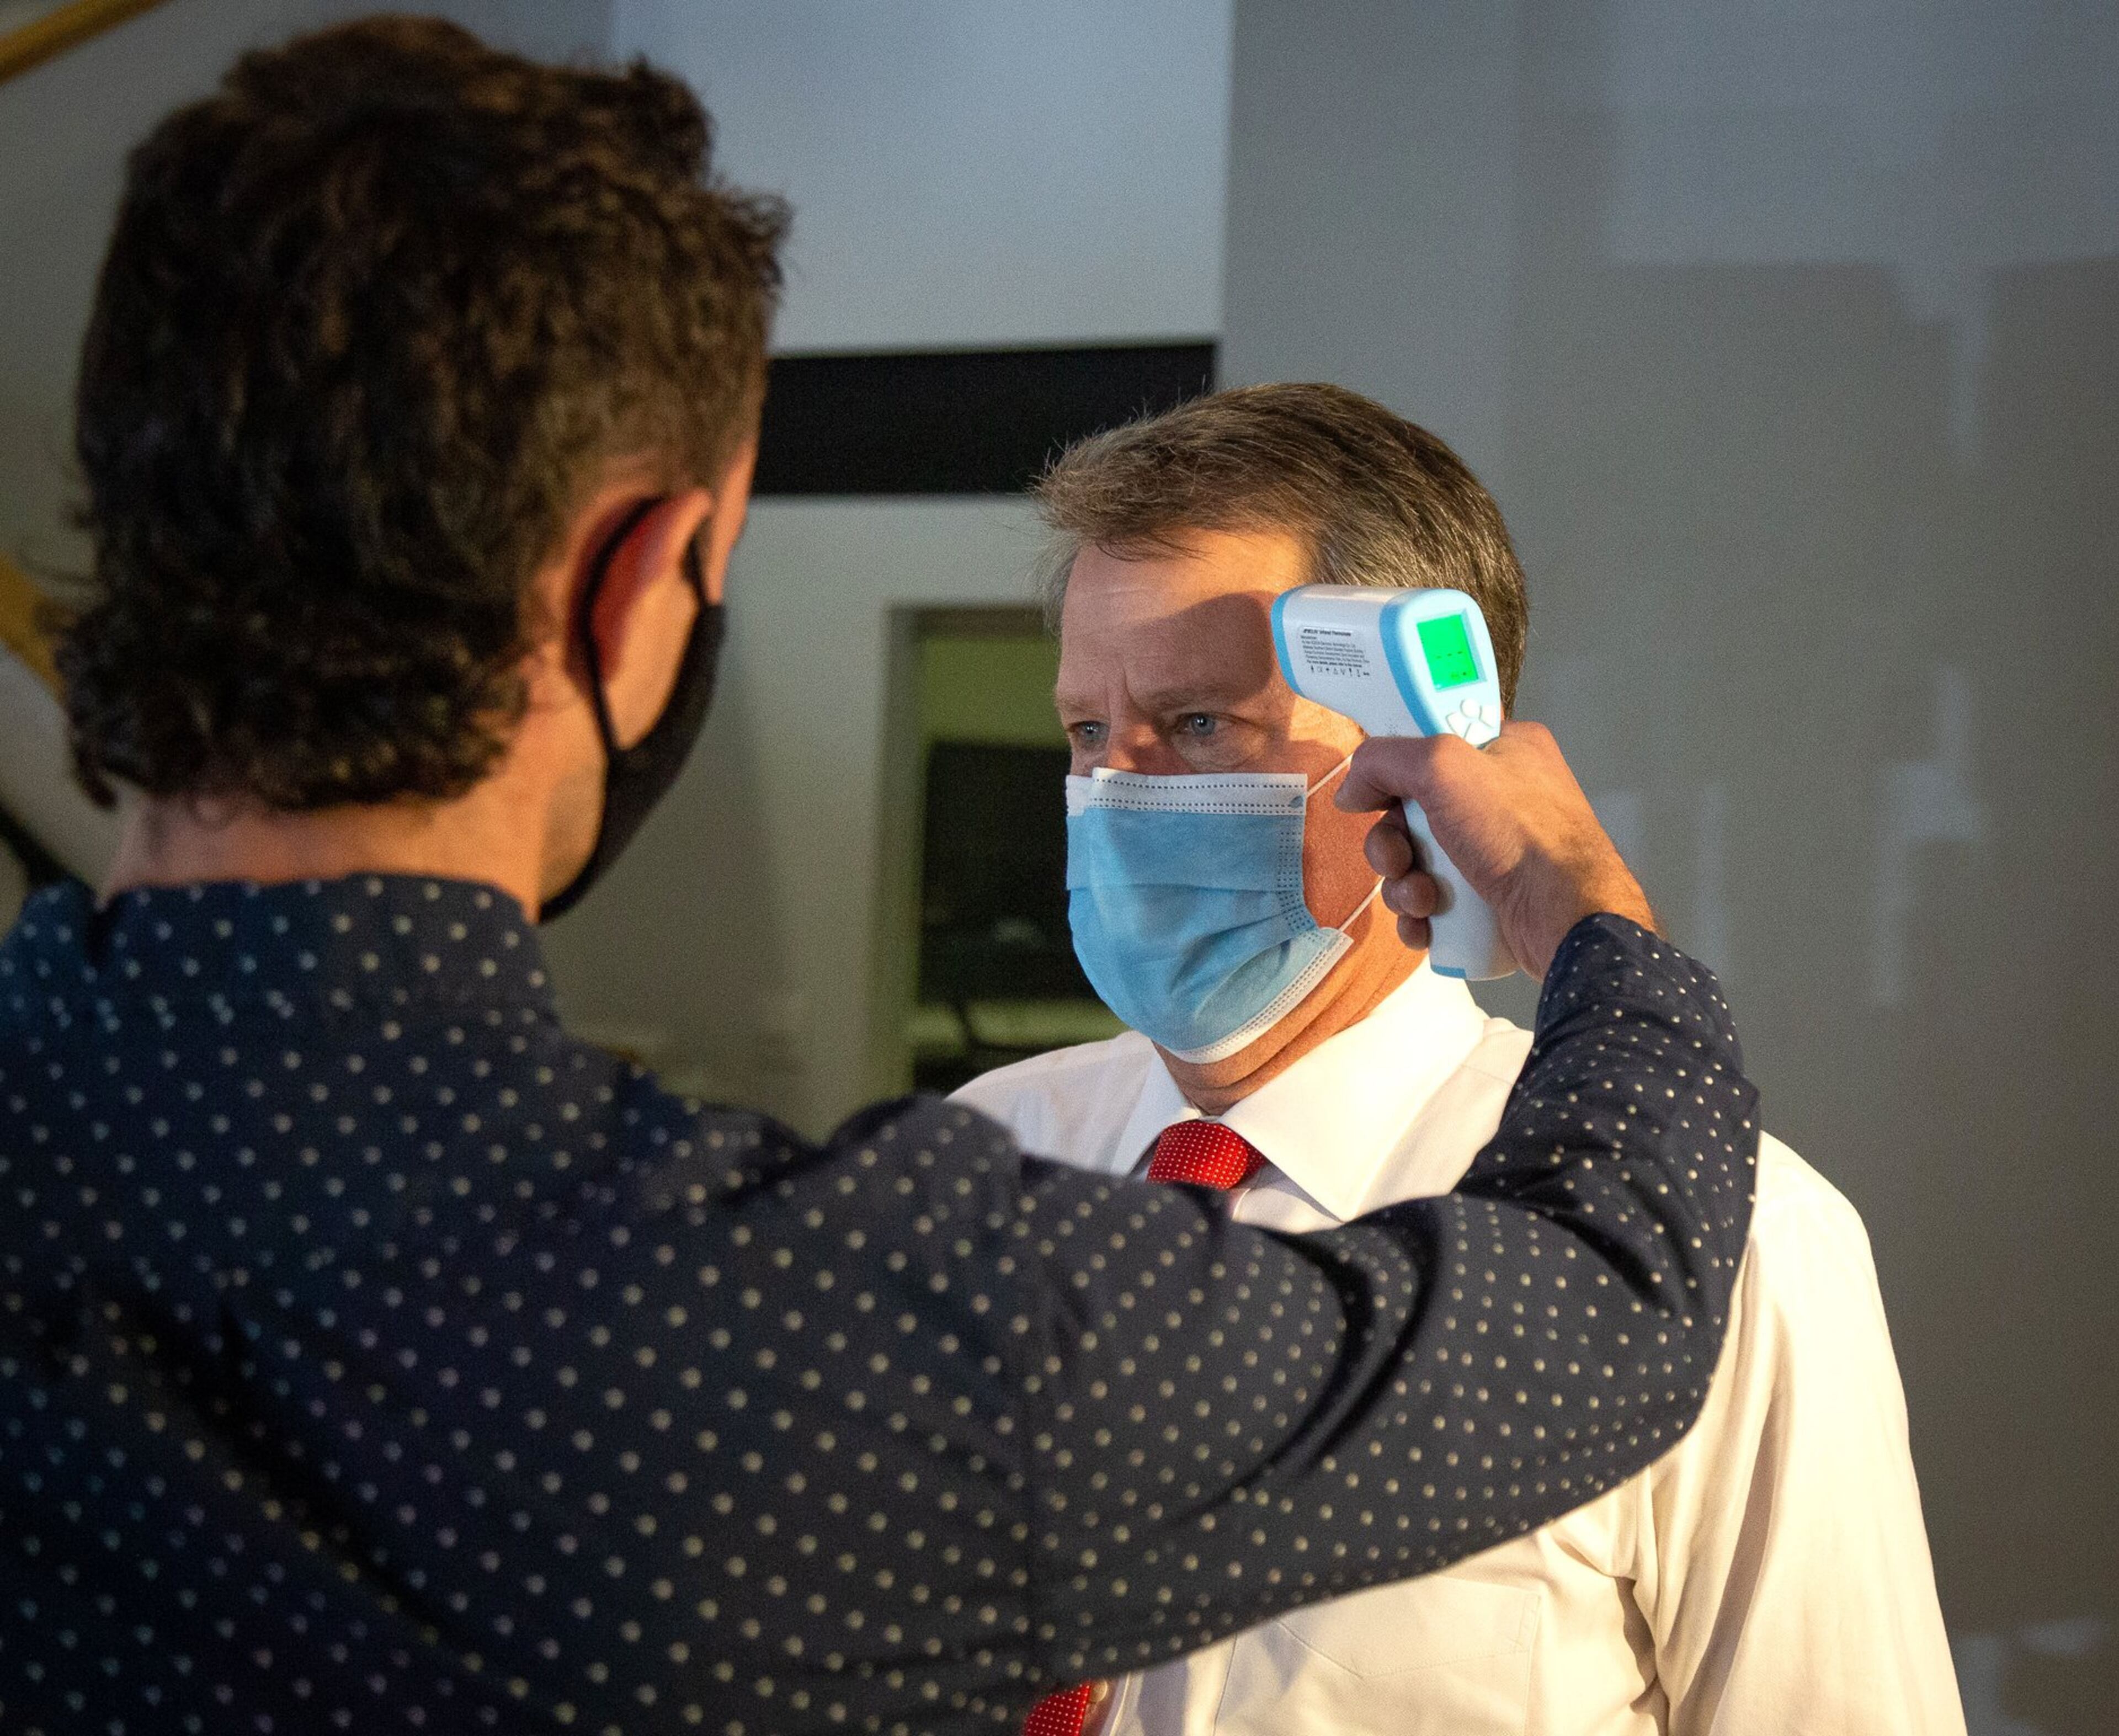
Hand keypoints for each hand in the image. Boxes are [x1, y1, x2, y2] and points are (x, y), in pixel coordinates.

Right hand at [1336, 722, 1655, 979]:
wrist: (1565, 918)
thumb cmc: (1517, 831)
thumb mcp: (1443, 767)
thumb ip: (1385, 760)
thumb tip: (1351, 789)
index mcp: (1504, 749)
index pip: (1431, 744)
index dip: (1397, 770)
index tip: (1378, 794)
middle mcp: (1502, 796)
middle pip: (1412, 810)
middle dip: (1392, 843)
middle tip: (1398, 859)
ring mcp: (1497, 851)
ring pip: (1418, 861)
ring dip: (1403, 884)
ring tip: (1423, 900)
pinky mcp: (1492, 898)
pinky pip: (1434, 902)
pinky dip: (1421, 915)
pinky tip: (1427, 924)